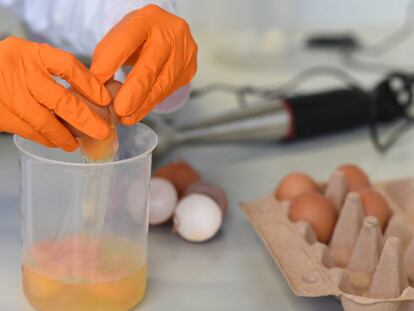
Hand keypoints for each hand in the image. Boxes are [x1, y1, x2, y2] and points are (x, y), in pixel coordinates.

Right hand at [0, 37, 111, 150]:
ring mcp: (8, 95)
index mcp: (31, 54)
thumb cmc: (3, 67)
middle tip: (102, 132)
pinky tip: (55, 141)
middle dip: (87, 120)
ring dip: (65, 136)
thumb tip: (89, 94)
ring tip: (76, 142)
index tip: (105, 99)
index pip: (68, 66)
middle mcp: (20, 73)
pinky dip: (46, 139)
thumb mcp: (25, 57)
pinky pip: (29, 132)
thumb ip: (51, 70)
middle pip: (62, 101)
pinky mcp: (0, 115)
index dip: (90, 85)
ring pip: (45, 123)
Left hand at [91, 4, 196, 124]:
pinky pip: (168, 92)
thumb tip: (98, 87)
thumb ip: (107, 57)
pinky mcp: (189, 70)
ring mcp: (184, 53)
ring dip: (142, 105)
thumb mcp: (119, 38)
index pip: (127, 40)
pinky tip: (138, 112)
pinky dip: (150, 104)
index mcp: (148, 18)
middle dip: (133, 92)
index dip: (111, 61)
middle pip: (150, 66)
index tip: (96, 82)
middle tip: (119, 109)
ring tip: (125, 117)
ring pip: (162, 84)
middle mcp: (171, 33)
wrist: (166, 35)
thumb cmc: (138, 38)